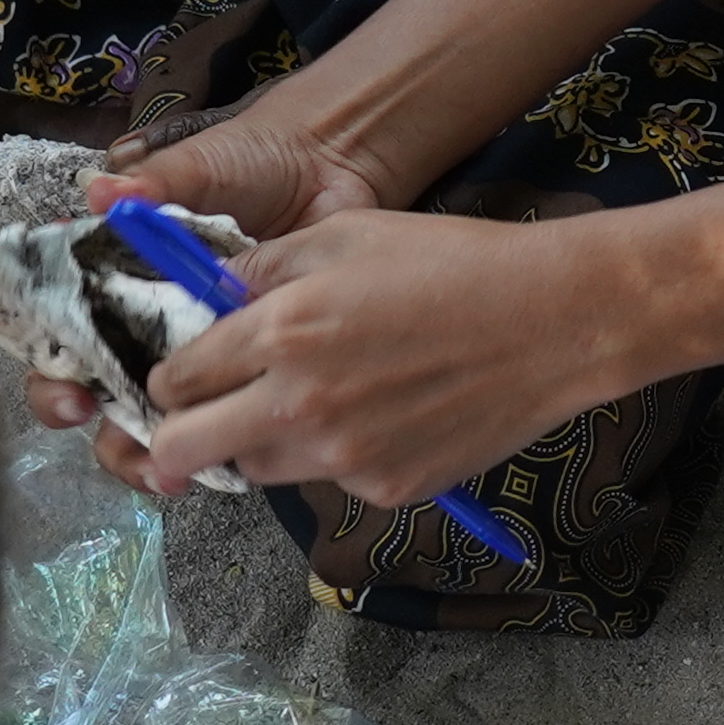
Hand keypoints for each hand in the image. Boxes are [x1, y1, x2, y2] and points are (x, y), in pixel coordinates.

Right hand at [6, 111, 415, 456]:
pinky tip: (223, 461)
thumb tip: (98, 192)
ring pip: (156, 419)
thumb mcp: (199, 166)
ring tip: (165, 469)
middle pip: (101, 394)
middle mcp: (144, 319)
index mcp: (114, 277)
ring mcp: (195, 347)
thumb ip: (152, 183)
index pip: (63, 338)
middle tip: (123, 437)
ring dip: (151, 452)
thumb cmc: (250, 160)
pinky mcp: (248, 363)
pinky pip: (223, 413)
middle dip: (101, 428)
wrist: (328, 162)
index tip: (71, 387)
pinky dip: (217, 443)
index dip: (54, 373)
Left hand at [127, 201, 639, 506]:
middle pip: (184, 449)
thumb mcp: (346, 234)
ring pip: (254, 471)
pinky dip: (332, 456)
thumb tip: (210, 297)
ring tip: (305, 403)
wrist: (556, 322)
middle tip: (194, 420)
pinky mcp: (385, 489)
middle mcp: (299, 405)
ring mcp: (343, 458)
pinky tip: (376, 414)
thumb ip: (263, 269)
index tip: (182, 373)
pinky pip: (327, 481)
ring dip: (256, 444)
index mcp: (281, 331)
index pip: (173, 378)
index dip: (168, 376)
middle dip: (175, 435)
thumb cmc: (454, 263)